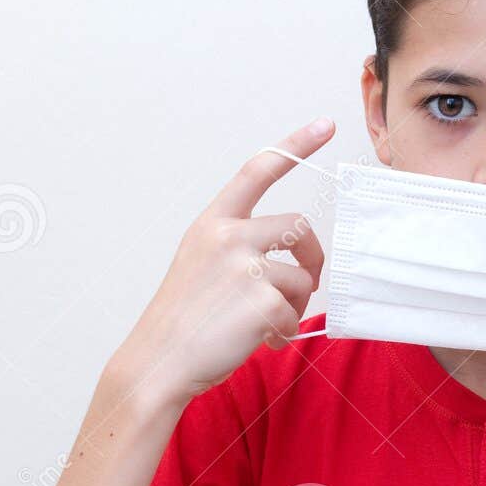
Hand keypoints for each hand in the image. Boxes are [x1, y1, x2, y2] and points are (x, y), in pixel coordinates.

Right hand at [116, 118, 332, 406]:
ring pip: (301, 276)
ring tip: (270, 325)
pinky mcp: (261, 300)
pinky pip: (294, 313)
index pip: (257, 171)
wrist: (159, 362)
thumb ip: (239, 250)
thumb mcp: (200, 266)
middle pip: (299, 225)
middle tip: (309, 283)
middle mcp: (227, 236)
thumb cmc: (183, 320)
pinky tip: (260, 341)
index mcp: (212, 223)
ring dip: (295, 304)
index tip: (326, 123)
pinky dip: (283, 331)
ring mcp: (244, 266)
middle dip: (314, 256)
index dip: (295, 145)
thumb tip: (295, 263)